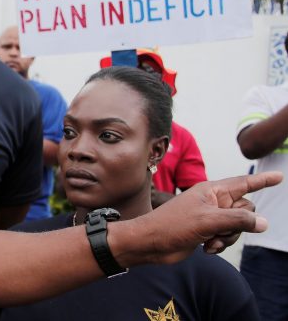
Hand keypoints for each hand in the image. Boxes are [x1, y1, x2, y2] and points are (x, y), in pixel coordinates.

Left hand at [122, 171, 281, 264]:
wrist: (151, 243)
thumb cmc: (173, 226)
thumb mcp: (208, 221)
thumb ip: (238, 220)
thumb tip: (263, 223)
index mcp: (212, 190)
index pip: (244, 183)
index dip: (262, 180)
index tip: (280, 176)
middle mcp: (213, 201)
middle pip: (246, 210)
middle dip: (238, 225)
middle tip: (219, 231)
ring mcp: (210, 216)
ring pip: (238, 226)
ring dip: (228, 238)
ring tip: (210, 243)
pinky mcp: (207, 231)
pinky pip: (227, 237)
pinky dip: (221, 244)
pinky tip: (206, 249)